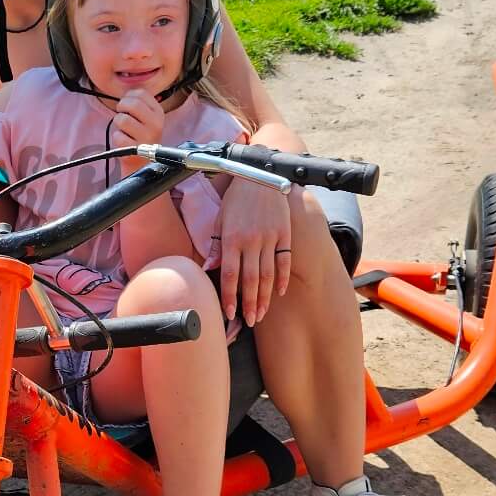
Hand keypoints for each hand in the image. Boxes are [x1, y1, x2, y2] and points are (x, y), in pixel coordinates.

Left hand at [113, 88, 164, 160]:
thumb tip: (127, 91)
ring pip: (122, 119)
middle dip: (122, 107)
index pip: (141, 93)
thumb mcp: (147, 118)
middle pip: (132, 104)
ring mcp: (146, 138)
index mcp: (158, 113)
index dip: (128, 96)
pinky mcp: (135, 150)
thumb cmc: (141, 136)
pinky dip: (117, 138)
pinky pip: (118, 136)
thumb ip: (139, 103)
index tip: (128, 104)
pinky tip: (125, 141)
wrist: (143, 162)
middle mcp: (156, 124)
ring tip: (125, 130)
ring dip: (118, 124)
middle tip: (122, 114)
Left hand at [218, 176, 292, 326]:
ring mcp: (270, 238)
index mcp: (232, 238)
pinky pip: (284, 261)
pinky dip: (282, 278)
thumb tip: (210, 267)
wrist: (261, 174)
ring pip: (268, 275)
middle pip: (250, 280)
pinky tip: (279, 292)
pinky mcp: (285, 234)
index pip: (229, 275)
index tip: (230, 314)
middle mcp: (251, 241)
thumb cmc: (237, 198)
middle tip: (249, 322)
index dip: (230, 297)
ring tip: (262, 314)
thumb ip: (216, 244)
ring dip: (265, 297)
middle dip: (249, 304)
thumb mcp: (220, 218)